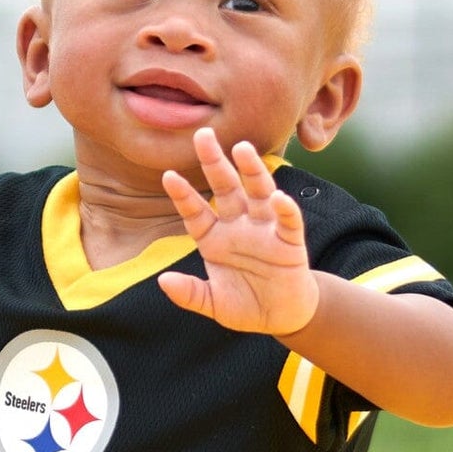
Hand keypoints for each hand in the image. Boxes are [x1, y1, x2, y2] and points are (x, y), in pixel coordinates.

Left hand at [156, 128, 319, 335]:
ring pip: (257, 193)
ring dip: (251, 171)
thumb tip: (164, 282)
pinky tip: (278, 196)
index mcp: (213, 238)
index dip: (183, 195)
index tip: (168, 175)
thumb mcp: (212, 303)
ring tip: (242, 149)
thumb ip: (190, 293)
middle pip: (225, 188)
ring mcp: (264, 230)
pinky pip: (288, 221)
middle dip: (214, 162)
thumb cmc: (245, 304)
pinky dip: (285, 208)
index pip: (195, 211)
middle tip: (203, 134)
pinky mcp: (289, 242)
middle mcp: (238, 226)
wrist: (281, 317)